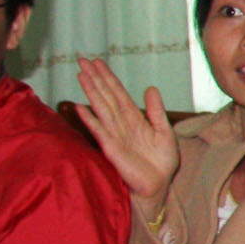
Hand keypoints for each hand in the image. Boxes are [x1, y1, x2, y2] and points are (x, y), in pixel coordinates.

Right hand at [74, 56, 179, 202]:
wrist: (159, 183)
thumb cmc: (161, 160)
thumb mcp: (164, 130)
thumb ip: (156, 110)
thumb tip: (150, 87)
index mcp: (134, 118)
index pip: (118, 93)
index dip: (108, 77)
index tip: (98, 62)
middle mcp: (121, 123)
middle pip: (105, 96)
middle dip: (95, 78)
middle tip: (83, 60)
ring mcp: (114, 134)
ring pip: (101, 108)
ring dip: (91, 91)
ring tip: (81, 74)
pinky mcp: (111, 148)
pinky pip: (99, 130)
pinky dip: (90, 119)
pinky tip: (80, 107)